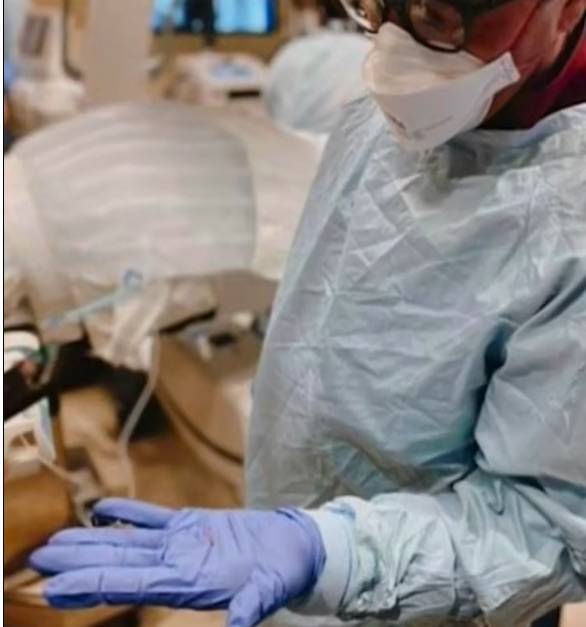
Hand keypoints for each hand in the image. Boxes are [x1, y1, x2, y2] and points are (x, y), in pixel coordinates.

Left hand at [30, 499, 325, 626]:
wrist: (293, 547)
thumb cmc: (284, 569)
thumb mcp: (271, 588)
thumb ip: (254, 605)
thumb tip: (241, 625)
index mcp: (190, 582)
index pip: (131, 584)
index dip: (92, 584)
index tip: (54, 587)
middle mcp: (176, 564)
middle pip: (117, 563)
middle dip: (77, 562)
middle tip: (37, 560)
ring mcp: (180, 544)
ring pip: (127, 541)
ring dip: (91, 540)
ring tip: (55, 541)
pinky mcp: (190, 524)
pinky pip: (151, 518)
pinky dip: (126, 513)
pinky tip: (100, 510)